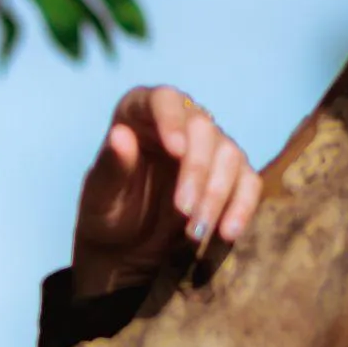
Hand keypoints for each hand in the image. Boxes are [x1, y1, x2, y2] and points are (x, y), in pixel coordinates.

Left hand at [71, 86, 262, 297]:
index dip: (172, 120)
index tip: (175, 151)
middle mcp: (180, 122)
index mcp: (140, 113)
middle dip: (196, 171)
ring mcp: (209, 147)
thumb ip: (110, 168)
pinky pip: (248, 182)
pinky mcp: (231, 175)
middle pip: (202, 128)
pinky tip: (227, 233)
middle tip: (183, 211)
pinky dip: (242, 206)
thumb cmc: (106, 213)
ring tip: (195, 232)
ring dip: (217, 194)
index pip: (163, 99)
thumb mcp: (99, 197)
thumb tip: (120, 136)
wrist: (125, 247)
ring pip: (229, 154)